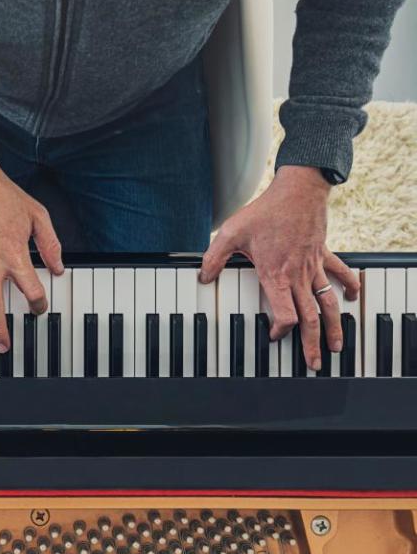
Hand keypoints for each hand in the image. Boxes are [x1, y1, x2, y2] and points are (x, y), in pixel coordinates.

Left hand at [200, 165, 358, 369]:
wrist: (297, 190)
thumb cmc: (265, 211)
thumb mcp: (230, 233)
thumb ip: (214, 258)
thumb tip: (202, 276)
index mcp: (275, 275)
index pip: (286, 314)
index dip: (281, 330)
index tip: (273, 336)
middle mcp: (297, 275)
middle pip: (310, 317)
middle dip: (312, 342)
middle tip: (315, 363)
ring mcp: (313, 266)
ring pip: (328, 302)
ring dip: (334, 326)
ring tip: (336, 345)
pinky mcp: (323, 254)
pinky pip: (340, 274)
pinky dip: (349, 287)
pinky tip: (352, 299)